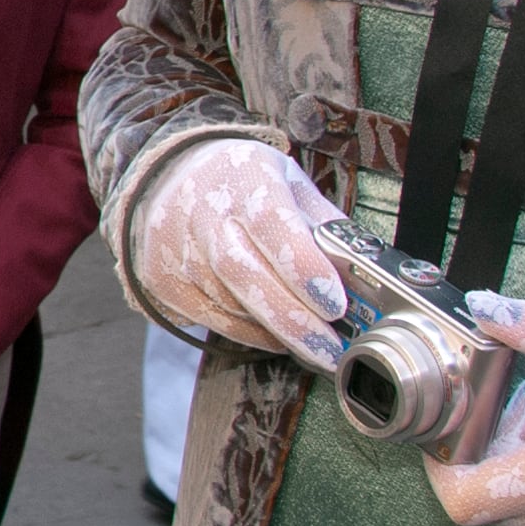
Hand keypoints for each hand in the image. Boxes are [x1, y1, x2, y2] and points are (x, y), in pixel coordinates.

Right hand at [121, 136, 347, 363]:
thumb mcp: (291, 183)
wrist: (168, 174)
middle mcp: (202, 210)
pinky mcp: (160, 279)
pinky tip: (272, 332)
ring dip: (274, 330)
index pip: (270, 223)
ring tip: (310, 341)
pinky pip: (210, 319)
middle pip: (243, 273)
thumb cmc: (246, 183)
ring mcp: (174, 246)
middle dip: (293, 320)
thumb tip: (364, 277)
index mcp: (245, 175)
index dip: (303, 266)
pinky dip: (247, 331)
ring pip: (227, 303)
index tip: (336, 305)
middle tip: (331, 351)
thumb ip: (324, 226)